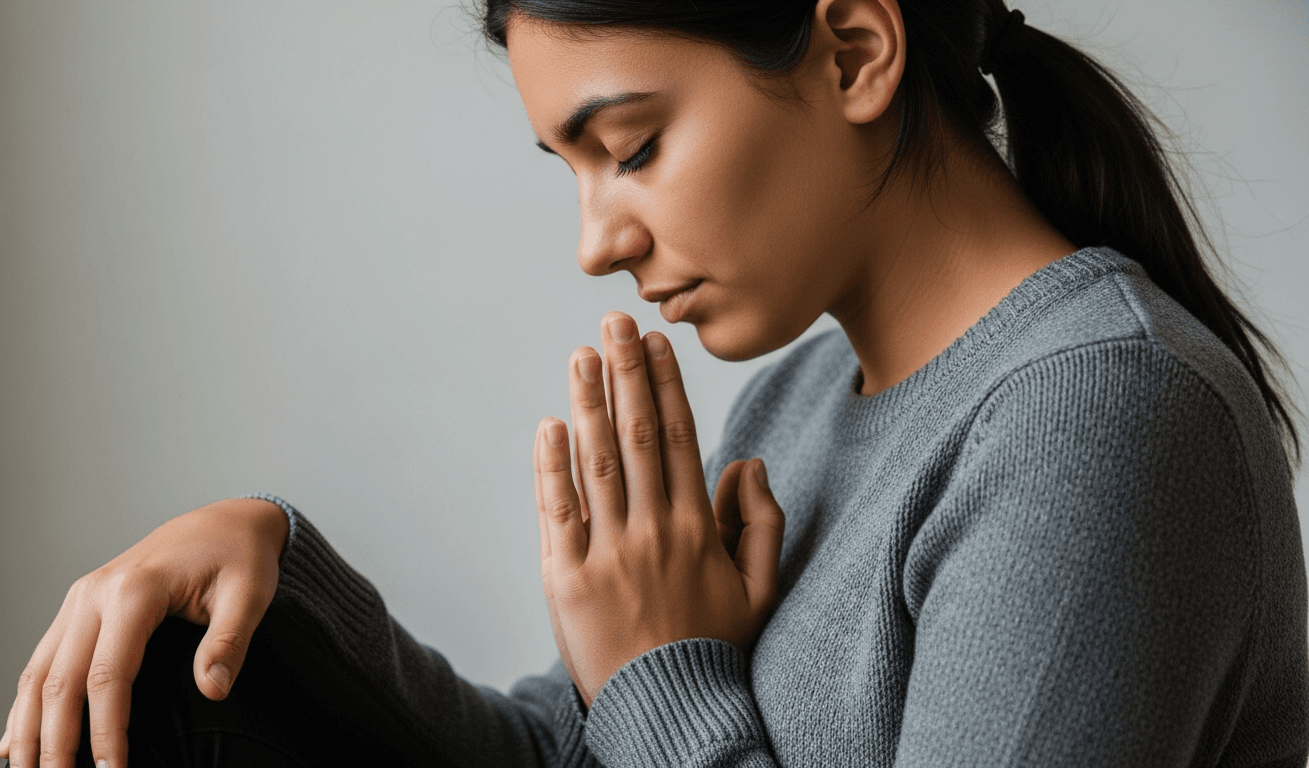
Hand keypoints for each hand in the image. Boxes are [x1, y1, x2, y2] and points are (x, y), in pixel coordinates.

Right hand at [0, 497, 288, 767]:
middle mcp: (94, 593)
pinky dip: (24, 703)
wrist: (225, 521)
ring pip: (39, 673)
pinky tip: (13, 741)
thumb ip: (230, 641)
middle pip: (60, 681)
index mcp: (134, 590)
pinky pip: (43, 660)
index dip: (106, 730)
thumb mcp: (250, 593)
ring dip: (27, 729)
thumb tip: (212, 689)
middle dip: (54, 742)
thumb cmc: (240, 556)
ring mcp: (81, 599)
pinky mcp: (80, 607)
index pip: (108, 675)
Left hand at [532, 312, 784, 707]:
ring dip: (588, 402)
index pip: (679, 438)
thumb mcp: (760, 591)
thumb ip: (763, 524)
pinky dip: (553, 465)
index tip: (656, 344)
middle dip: (625, 373)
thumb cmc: (715, 650)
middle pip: (637, 434)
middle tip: (614, 323)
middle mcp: (653, 530)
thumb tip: (747, 462)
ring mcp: (608, 552)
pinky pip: (557, 510)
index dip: (665, 385)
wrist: (669, 710)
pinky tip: (551, 425)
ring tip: (581, 356)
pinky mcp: (567, 577)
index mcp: (697, 528)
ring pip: (597, 461)